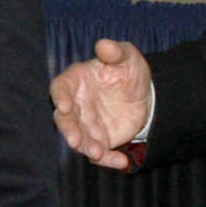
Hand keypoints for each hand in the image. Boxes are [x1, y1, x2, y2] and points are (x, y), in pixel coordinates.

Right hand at [49, 39, 152, 167]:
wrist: (145, 95)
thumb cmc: (129, 70)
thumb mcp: (127, 57)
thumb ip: (115, 51)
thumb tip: (103, 44)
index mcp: (76, 81)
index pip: (60, 88)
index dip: (60, 97)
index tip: (64, 106)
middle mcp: (76, 105)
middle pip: (64, 120)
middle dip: (68, 131)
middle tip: (75, 141)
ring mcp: (86, 125)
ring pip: (79, 140)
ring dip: (86, 148)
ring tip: (98, 153)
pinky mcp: (99, 140)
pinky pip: (100, 153)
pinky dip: (109, 160)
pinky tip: (122, 162)